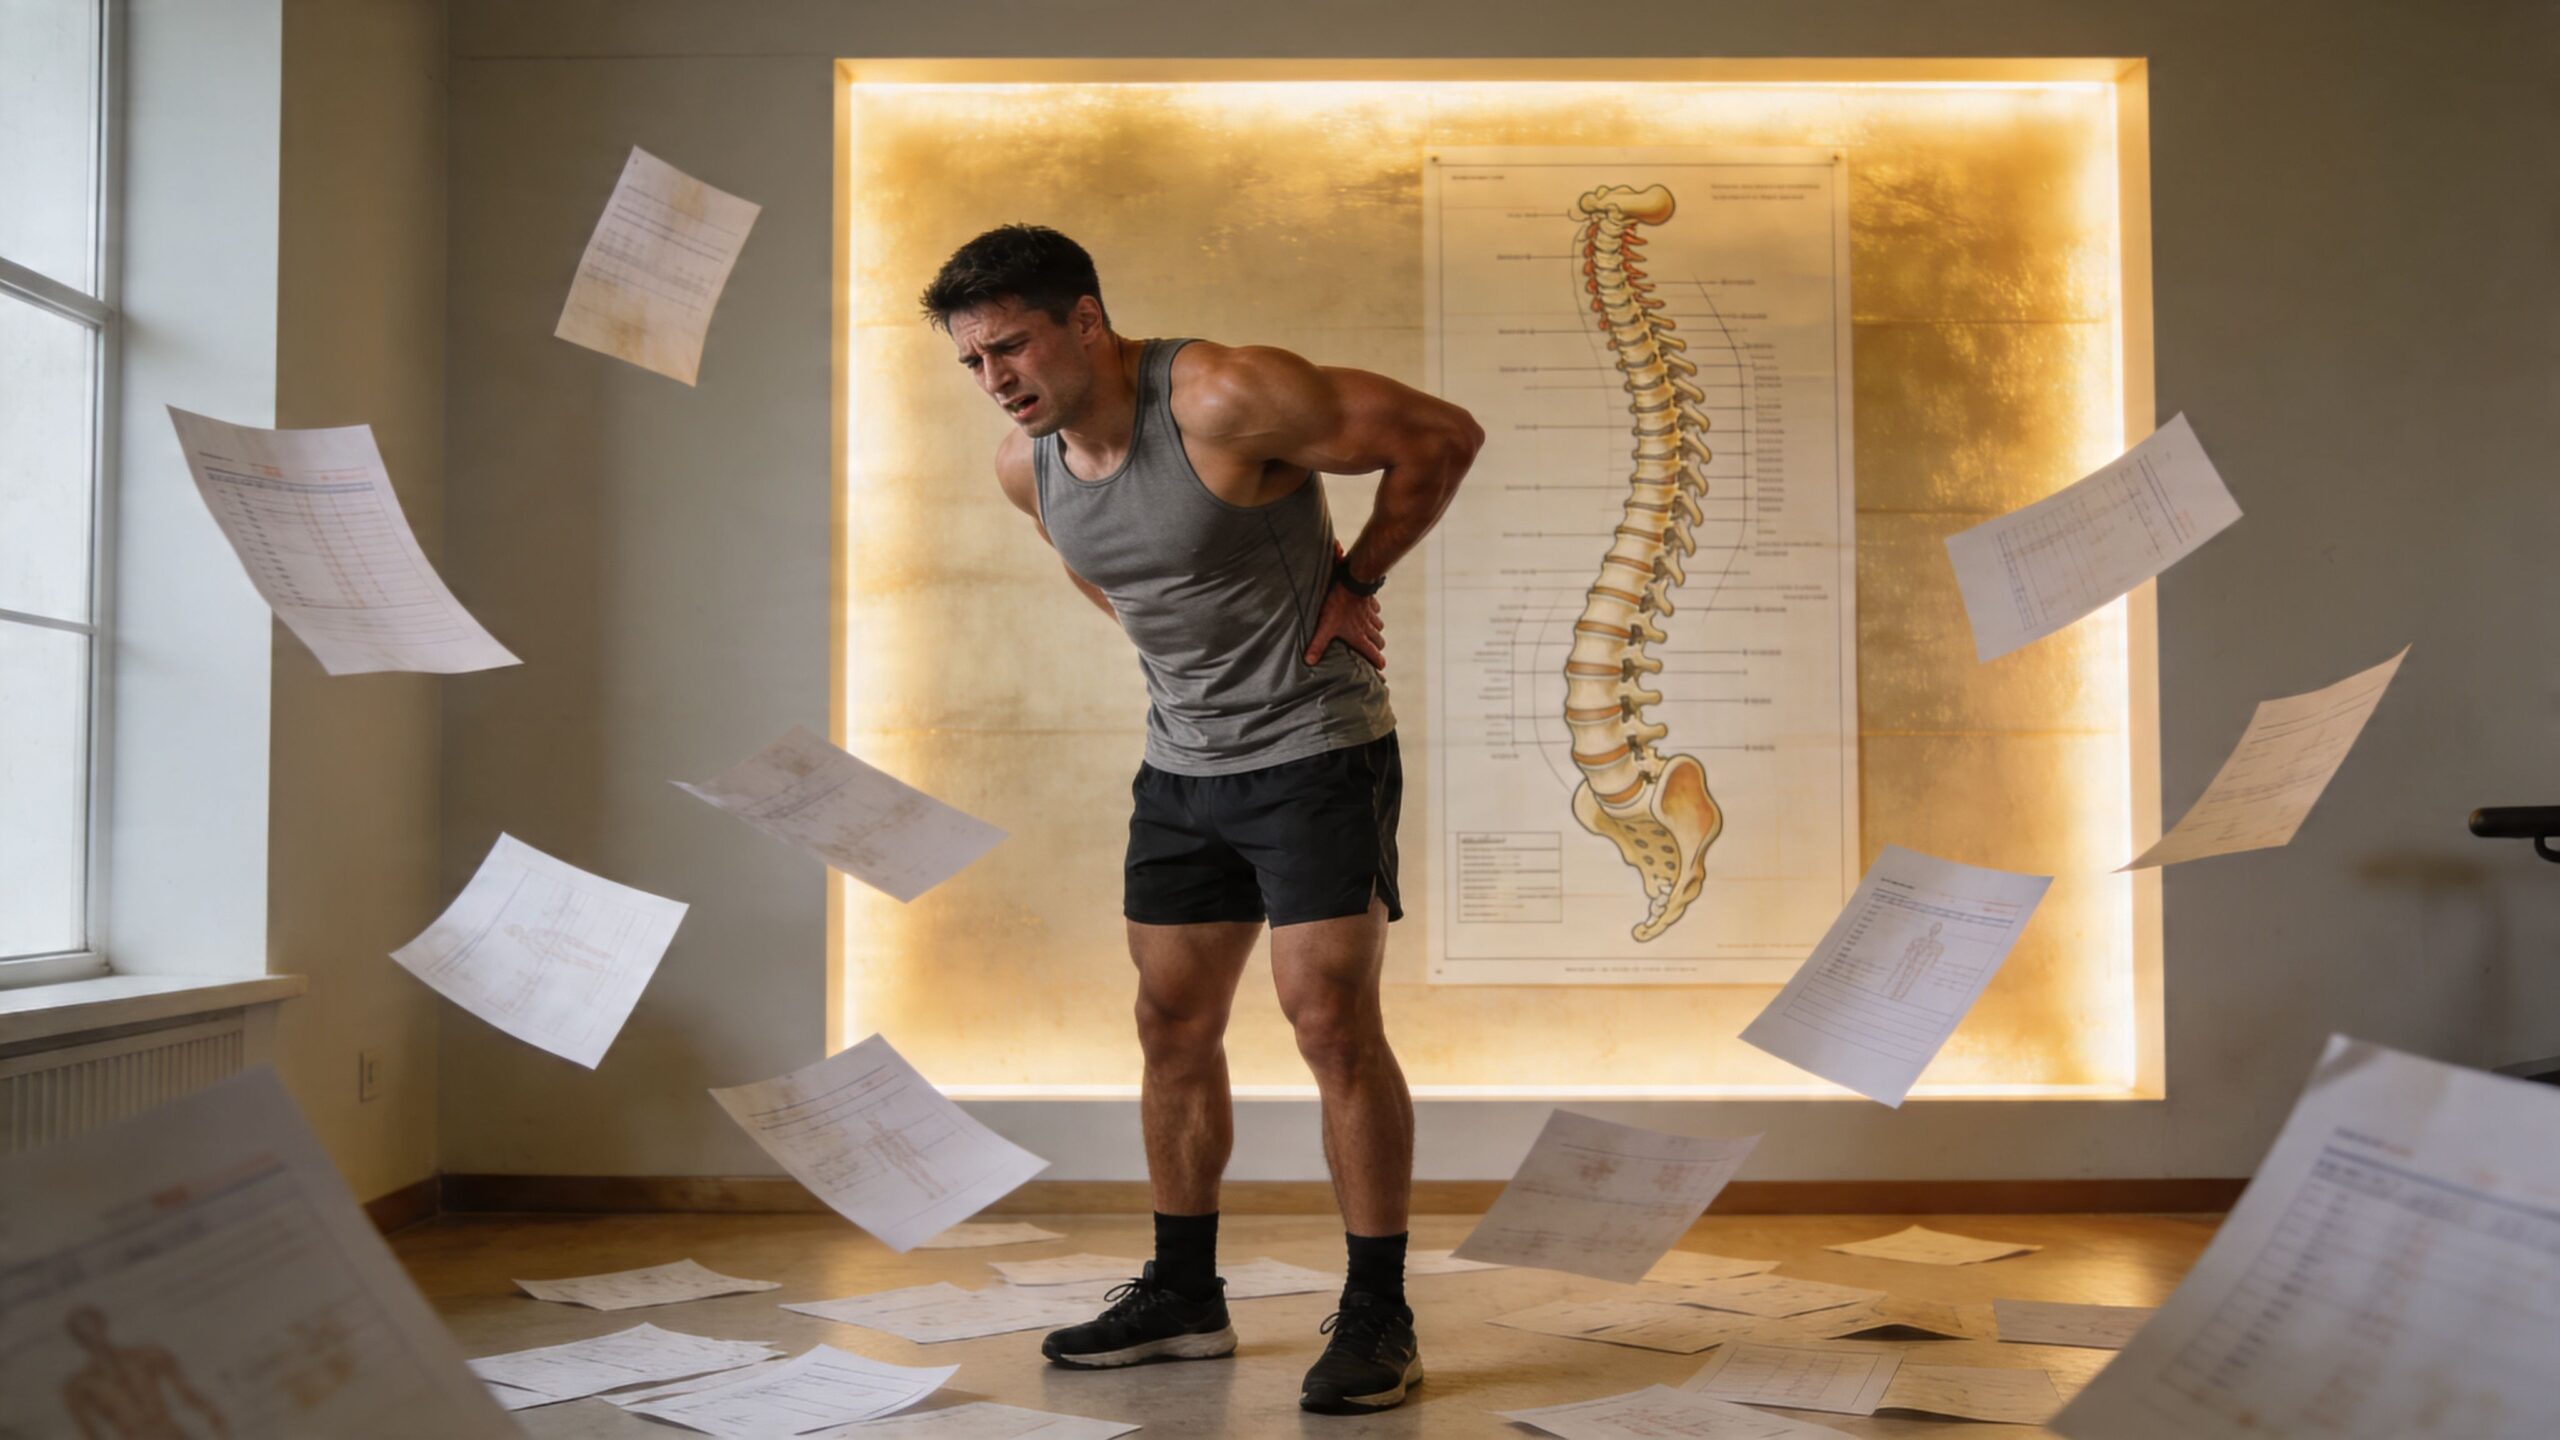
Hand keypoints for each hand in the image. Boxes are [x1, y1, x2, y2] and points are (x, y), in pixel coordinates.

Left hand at [1303, 551, 1385, 670]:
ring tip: (1368, 632)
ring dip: (1375, 631)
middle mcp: (1368, 627)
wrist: (1352, 581)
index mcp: (1360, 636)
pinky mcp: (1371, 602)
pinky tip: (1366, 612)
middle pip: (1379, 642)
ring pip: (1379, 626)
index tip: (1379, 668)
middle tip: (1372, 651)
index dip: (1378, 663)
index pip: (1374, 654)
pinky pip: (1376, 610)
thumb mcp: (1325, 626)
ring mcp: (1371, 614)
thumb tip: (1309, 661)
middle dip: (1377, 648)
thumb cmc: (1338, 605)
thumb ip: (1318, 644)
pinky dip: (1373, 613)